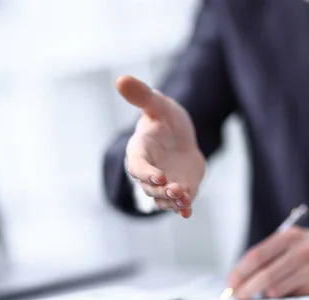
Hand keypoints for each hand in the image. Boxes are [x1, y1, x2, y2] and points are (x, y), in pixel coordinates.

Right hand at [116, 75, 204, 217]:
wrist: (181, 137)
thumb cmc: (165, 119)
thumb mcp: (158, 105)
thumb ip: (141, 96)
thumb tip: (121, 79)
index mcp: (140, 151)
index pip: (137, 166)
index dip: (146, 173)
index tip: (159, 176)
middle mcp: (148, 171)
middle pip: (149, 188)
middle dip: (162, 191)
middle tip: (176, 190)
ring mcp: (163, 184)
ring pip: (162, 199)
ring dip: (172, 202)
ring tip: (184, 200)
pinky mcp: (179, 191)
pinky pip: (177, 203)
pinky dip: (181, 208)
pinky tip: (187, 211)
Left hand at [227, 227, 308, 299]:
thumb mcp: (291, 242)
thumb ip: (270, 256)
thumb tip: (242, 279)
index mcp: (289, 236)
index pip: (257, 255)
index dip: (240, 272)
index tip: (230, 284)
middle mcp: (301, 250)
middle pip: (265, 275)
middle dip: (246, 290)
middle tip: (238, 298)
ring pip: (277, 289)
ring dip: (267, 295)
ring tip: (269, 291)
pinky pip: (292, 297)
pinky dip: (284, 298)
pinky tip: (289, 291)